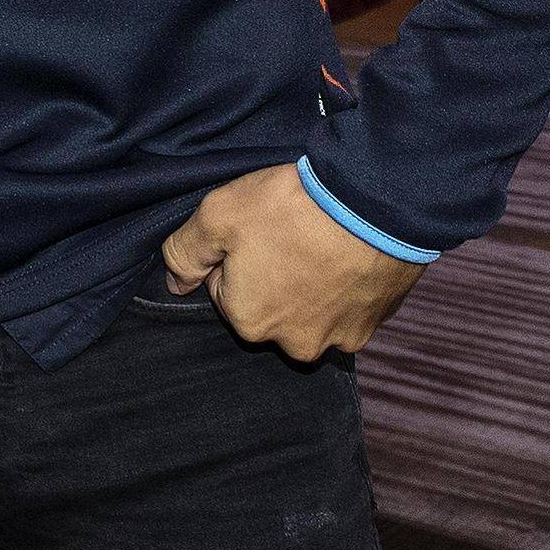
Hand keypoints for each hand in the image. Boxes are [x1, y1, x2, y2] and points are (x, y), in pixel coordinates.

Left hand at [160, 165, 425, 359]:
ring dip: (306, 287)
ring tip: (318, 245)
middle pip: (265, 305)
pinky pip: (342, 311)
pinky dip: (340, 291)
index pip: (223, 289)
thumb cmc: (290, 208)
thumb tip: (174, 284)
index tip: (255, 230)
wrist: (374, 205)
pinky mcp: (369, 328)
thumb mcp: (217, 214)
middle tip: (287, 235)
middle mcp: (291, 343)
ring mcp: (335, 339)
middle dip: (269, 275)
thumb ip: (184, 252)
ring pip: (304, 311)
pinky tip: (344, 259)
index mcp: (247, 321)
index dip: (235, 255)